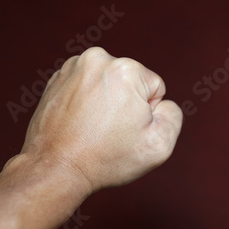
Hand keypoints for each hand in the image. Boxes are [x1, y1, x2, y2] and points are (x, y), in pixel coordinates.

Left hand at [17, 47, 182, 191]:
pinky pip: (87, 87)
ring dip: (106, 103)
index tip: (125, 130)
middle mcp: (98, 59)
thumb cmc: (107, 159)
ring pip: (109, 84)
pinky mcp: (57, 78)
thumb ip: (173, 115)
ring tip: (93, 128)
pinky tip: (80, 123)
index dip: (147, 114)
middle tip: (109, 131)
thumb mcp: (158, 144)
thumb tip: (161, 103)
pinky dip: (86, 102)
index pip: (155, 88)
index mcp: (126, 69)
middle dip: (126, 104)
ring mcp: (74, 66)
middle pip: (131, 82)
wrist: (55, 169)